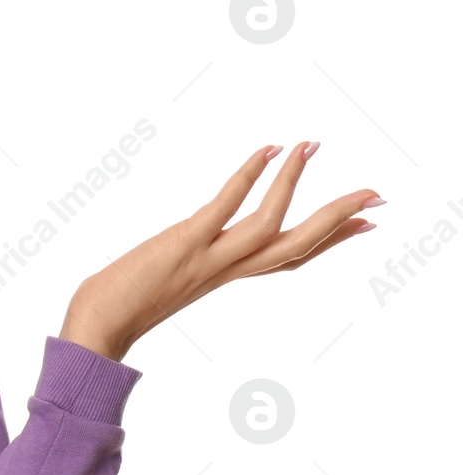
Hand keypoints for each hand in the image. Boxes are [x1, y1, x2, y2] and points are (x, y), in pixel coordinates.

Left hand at [59, 141, 381, 362]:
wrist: (96, 328)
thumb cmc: (118, 305)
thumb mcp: (165, 281)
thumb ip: (184, 265)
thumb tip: (181, 250)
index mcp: (225, 277)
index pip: (287, 259)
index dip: (327, 242)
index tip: (363, 226)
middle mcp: (226, 270)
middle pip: (298, 246)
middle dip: (339, 220)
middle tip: (377, 195)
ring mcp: (209, 257)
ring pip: (272, 222)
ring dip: (296, 183)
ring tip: (313, 146)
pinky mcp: (185, 242)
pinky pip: (227, 204)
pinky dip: (251, 175)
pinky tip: (269, 149)